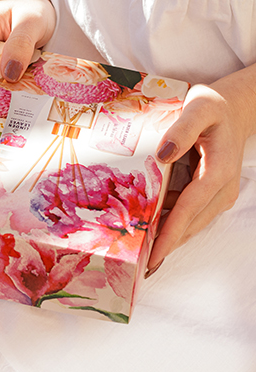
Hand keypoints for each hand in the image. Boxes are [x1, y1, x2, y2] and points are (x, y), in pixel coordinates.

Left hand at [147, 68, 255, 274]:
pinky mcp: (211, 193)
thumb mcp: (198, 107)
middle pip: (189, 223)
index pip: (189, 208)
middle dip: (165, 245)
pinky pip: (189, 214)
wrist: (233, 109)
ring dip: (167, 238)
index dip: (170, 233)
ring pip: (190, 223)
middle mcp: (222, 189)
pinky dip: (171, 224)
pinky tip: (150, 230)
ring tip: (139, 255)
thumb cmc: (213, 106)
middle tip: (136, 265)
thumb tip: (162, 154)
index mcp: (219, 171)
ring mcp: (218, 194)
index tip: (152, 255)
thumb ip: (182, 129)